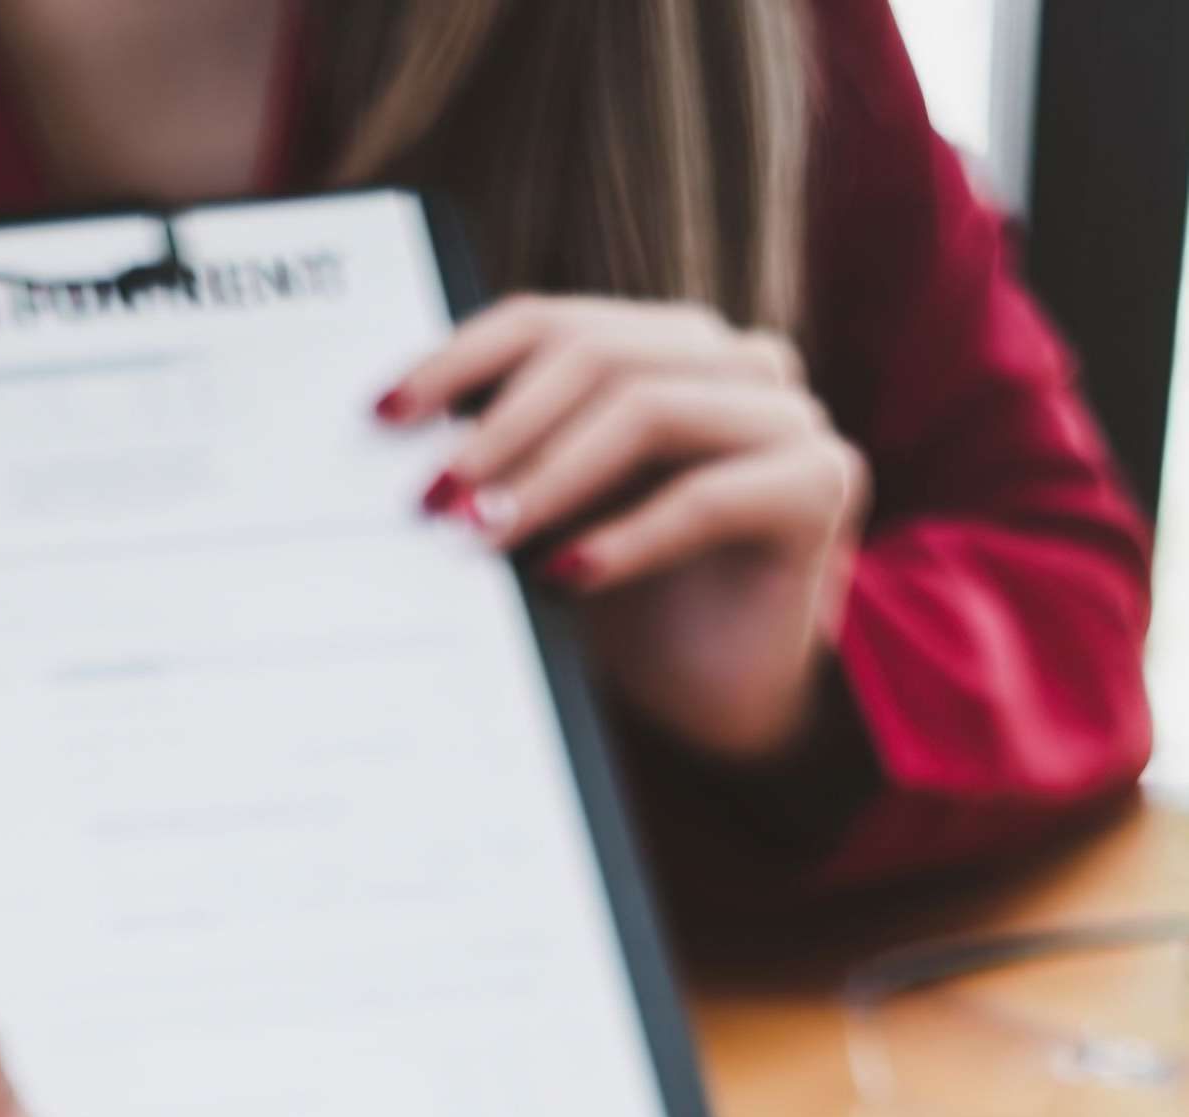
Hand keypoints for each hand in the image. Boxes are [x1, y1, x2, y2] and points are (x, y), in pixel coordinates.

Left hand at [378, 295, 868, 760]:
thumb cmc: (631, 606)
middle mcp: (738, 362)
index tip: (386, 415)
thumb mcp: (558, 515)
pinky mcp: (823, 484)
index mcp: (670, 347)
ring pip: (649, 410)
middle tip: (433, 495)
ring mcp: (789, 417)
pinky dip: (625, 537)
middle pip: (600, 353)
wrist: (719, 703)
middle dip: (501, 426)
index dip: (462, 357)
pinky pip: (705, 496)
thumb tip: (401, 436)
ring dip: (552, 476)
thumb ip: (510, 457)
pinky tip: (565, 576)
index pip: (554, 321)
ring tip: (485, 535)